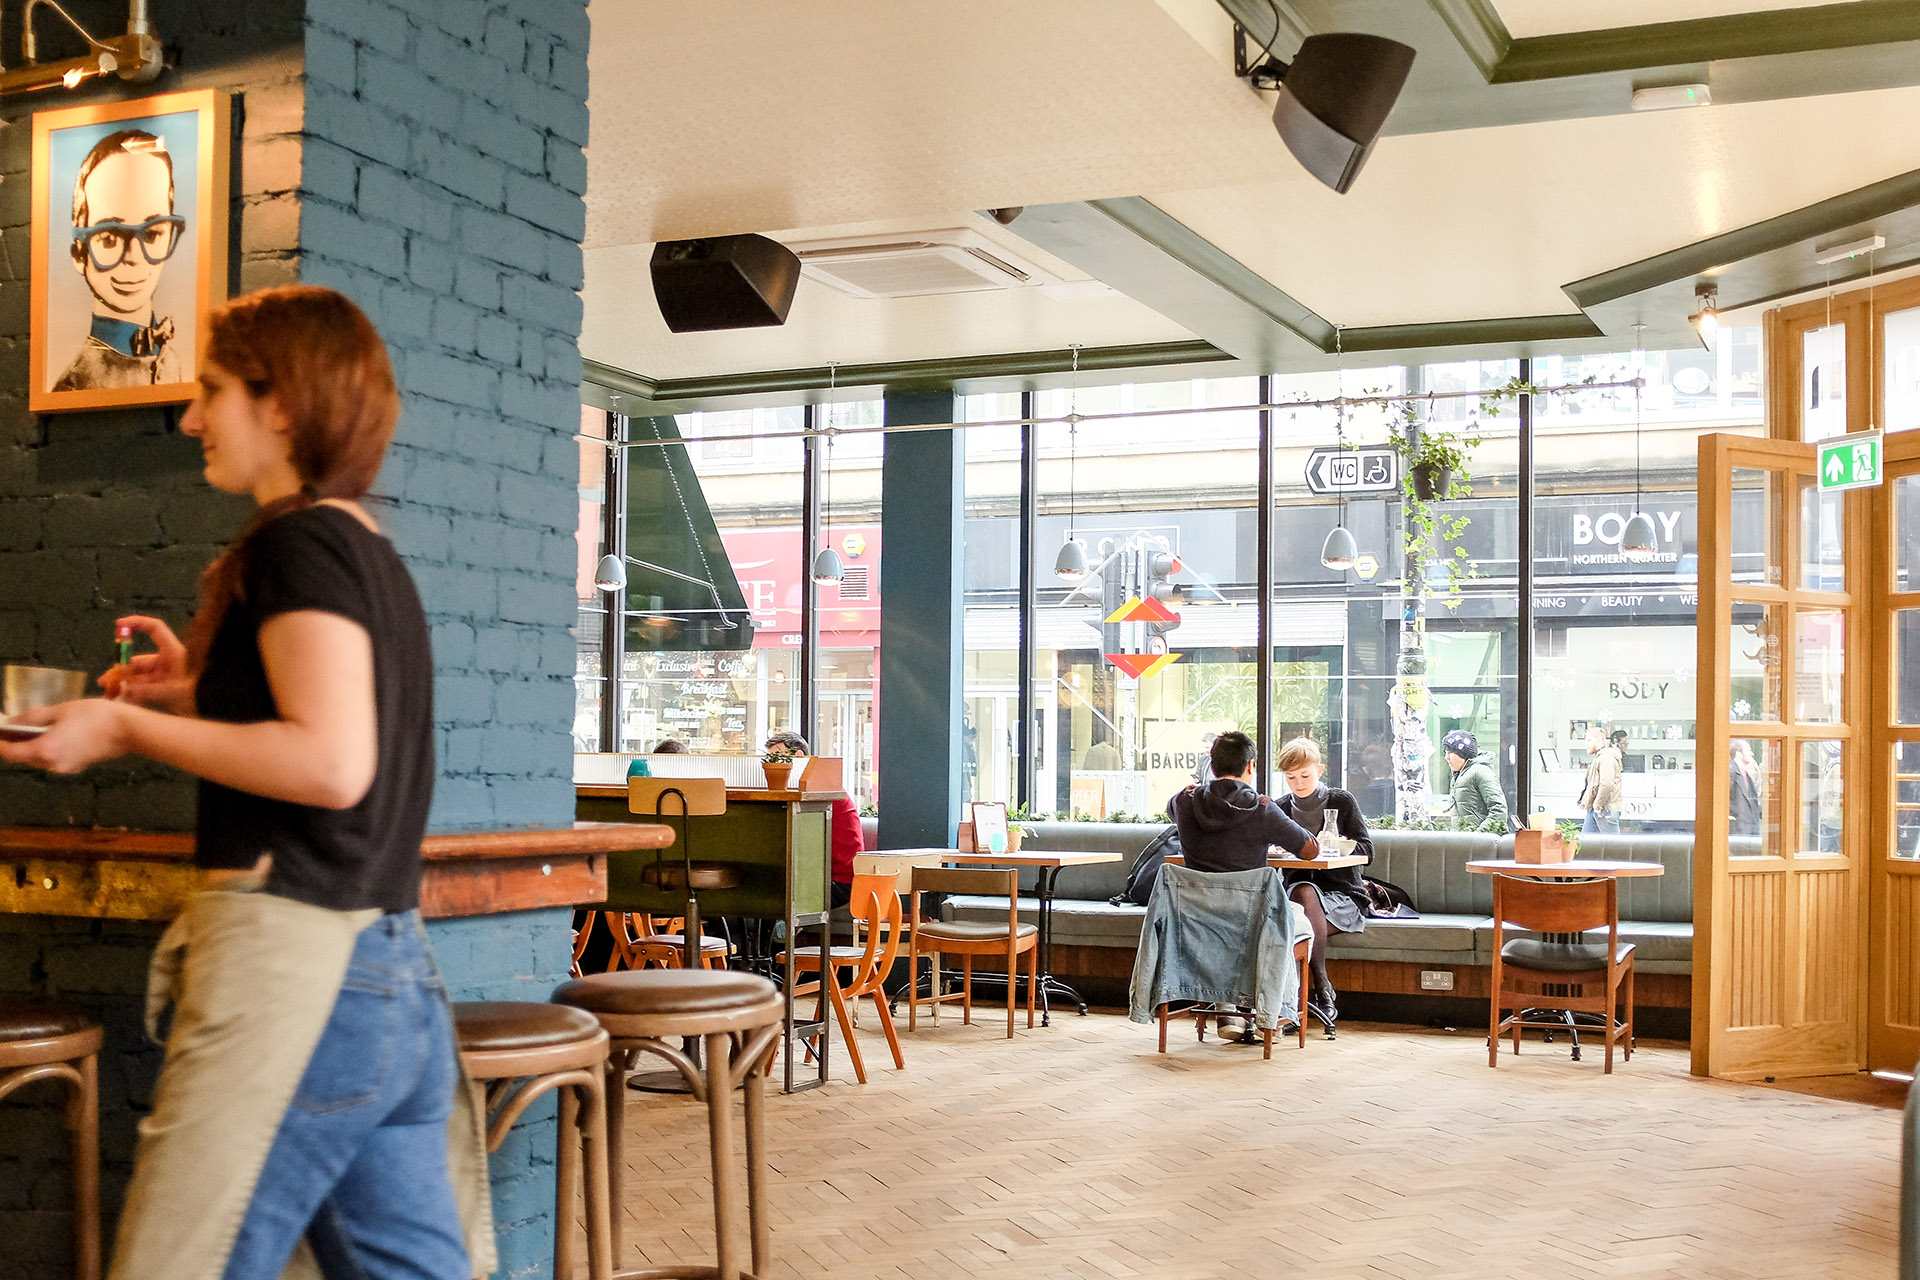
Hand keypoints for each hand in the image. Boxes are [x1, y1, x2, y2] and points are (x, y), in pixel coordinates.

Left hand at [0, 699, 130, 773]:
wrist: (129, 729)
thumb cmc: (95, 716)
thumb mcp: (61, 710)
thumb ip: (33, 718)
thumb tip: (12, 722)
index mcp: (44, 750)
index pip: (10, 752)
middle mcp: (51, 764)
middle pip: (24, 757)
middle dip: (17, 743)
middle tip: (15, 726)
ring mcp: (65, 768)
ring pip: (39, 758)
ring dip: (33, 745)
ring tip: (38, 728)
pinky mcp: (77, 766)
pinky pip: (54, 759)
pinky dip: (49, 748)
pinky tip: (57, 734)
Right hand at [99, 615, 191, 710]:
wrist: (211, 708)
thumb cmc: (199, 696)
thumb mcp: (170, 692)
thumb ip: (145, 691)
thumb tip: (123, 690)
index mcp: (173, 652)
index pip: (154, 628)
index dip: (137, 622)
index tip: (118, 625)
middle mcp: (167, 660)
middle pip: (138, 661)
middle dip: (120, 672)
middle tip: (104, 682)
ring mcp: (165, 674)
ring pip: (138, 677)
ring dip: (124, 686)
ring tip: (109, 695)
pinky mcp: (164, 687)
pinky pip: (144, 688)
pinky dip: (133, 694)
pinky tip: (122, 702)